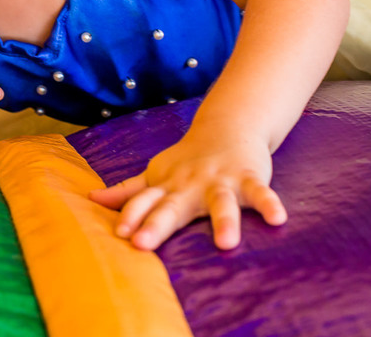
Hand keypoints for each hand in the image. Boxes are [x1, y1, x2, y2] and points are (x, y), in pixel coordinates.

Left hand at [88, 127, 285, 250]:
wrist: (227, 127)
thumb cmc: (187, 161)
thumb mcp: (157, 175)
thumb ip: (129, 191)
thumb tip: (92, 198)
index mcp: (166, 187)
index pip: (144, 202)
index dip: (131, 216)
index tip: (120, 235)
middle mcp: (190, 186)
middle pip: (171, 207)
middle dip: (157, 224)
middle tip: (142, 244)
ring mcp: (220, 181)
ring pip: (221, 202)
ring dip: (224, 221)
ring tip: (227, 244)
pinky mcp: (248, 178)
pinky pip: (259, 192)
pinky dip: (269, 203)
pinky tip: (278, 218)